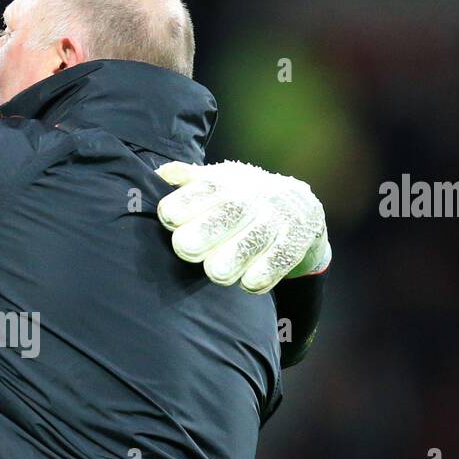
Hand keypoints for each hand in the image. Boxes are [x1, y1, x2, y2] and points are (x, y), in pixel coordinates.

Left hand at [155, 160, 329, 293]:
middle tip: (184, 247)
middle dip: (208, 229)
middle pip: (233, 211)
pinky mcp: (298, 239)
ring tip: (216, 273)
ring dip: (236, 256)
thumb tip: (161, 174)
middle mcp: (256, 197)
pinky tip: (249, 284)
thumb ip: (188, 181)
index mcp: (229, 183)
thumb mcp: (216, 184)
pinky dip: (267, 272)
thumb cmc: (239, 200)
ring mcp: (279, 217)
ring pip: (258, 237)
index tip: (167, 215)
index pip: (207, 188)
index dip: (187, 201)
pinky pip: (284, 256)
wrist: (298, 205)